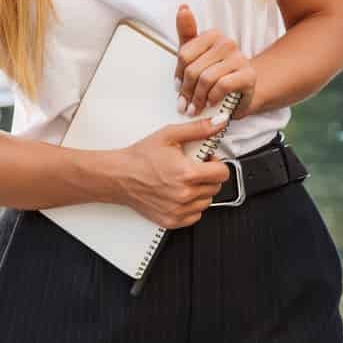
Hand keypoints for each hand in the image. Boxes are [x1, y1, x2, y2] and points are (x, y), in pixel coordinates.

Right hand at [112, 118, 231, 228]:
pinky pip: (195, 216)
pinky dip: (191, 206)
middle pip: (215, 187)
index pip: (223, 173)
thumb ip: (198, 129)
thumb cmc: (140, 157)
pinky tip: (179, 194)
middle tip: (194, 168)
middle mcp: (184, 194)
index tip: (208, 160)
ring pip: (206, 202)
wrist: (119, 176)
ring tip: (185, 181)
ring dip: (201, 191)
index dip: (217, 163)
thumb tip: (219, 123)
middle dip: (208, 176)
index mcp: (187, 173)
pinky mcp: (171, 220)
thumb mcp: (170, 135)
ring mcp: (178, 210)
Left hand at [174, 5, 256, 121]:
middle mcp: (227, 43)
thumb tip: (183, 7)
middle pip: (193, 69)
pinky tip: (212, 102)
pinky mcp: (248, 75)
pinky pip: (222, 86)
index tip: (179, 86)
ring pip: (206, 78)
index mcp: (213, 35)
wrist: (241, 93)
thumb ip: (187, 32)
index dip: (178, 74)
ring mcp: (239, 58)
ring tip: (196, 107)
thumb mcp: (196, 55)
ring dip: (198, 98)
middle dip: (187, 90)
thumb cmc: (215, 73)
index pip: (184, 54)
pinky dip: (213, 97)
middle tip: (185, 104)